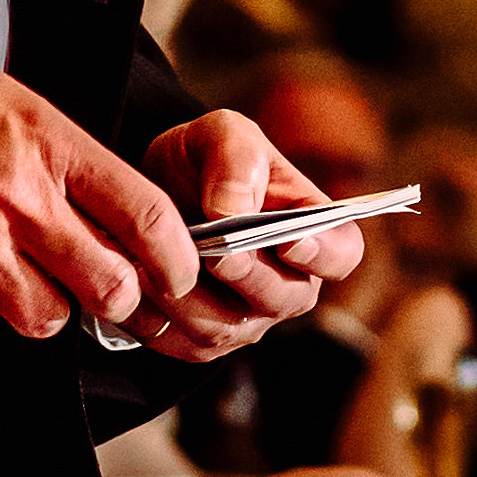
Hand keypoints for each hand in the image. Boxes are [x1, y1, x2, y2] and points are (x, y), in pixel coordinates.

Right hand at [0, 28, 201, 340]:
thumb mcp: (17, 105)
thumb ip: (68, 162)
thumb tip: (116, 213)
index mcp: (50, 146)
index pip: (146, 216)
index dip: (177, 258)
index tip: (180, 271)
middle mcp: (17, 199)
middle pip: (109, 285)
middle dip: (120, 296)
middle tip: (111, 289)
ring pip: (47, 316)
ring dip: (46, 304)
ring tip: (26, 273)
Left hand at [145, 110, 361, 359]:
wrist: (152, 191)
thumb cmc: (205, 161)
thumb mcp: (221, 134)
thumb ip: (236, 159)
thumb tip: (231, 210)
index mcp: (313, 230)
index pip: (341, 254)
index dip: (322, 253)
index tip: (289, 239)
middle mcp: (288, 283)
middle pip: (286, 298)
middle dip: (250, 275)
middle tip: (217, 251)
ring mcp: (247, 319)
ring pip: (228, 327)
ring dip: (193, 297)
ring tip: (159, 262)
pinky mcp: (200, 340)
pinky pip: (182, 342)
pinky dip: (158, 316)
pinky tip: (136, 281)